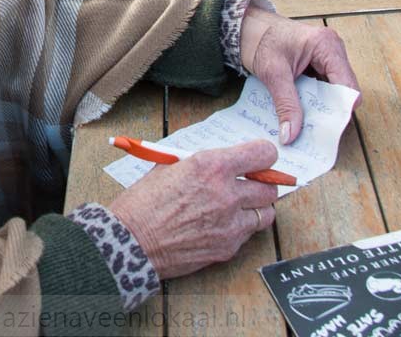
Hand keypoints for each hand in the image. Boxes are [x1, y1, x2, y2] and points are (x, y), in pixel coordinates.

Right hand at [108, 140, 278, 278]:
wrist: (130, 241)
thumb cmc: (143, 202)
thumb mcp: (168, 167)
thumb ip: (200, 163)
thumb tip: (223, 160)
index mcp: (211, 165)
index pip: (262, 154)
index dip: (263, 156)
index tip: (259, 160)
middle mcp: (226, 192)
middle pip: (270, 187)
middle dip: (261, 184)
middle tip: (249, 185)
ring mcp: (230, 223)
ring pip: (266, 213)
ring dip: (255, 208)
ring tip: (238, 208)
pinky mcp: (228, 247)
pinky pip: (247, 235)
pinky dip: (239, 229)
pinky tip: (219, 226)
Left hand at [240, 6, 359, 144]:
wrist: (247, 26)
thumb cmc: (259, 40)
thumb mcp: (273, 74)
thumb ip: (286, 105)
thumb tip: (291, 135)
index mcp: (326, 45)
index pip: (347, 85)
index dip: (340, 109)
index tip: (328, 129)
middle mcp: (333, 49)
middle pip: (343, 89)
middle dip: (331, 110)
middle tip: (316, 131)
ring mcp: (327, 55)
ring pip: (334, 89)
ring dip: (322, 105)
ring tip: (308, 123)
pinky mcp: (319, 62)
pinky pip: (323, 85)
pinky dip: (315, 98)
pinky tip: (303, 111)